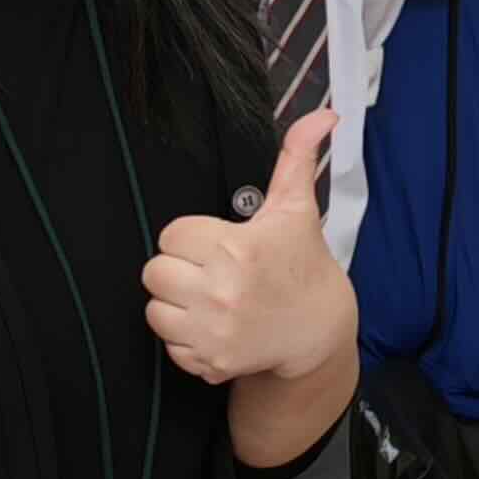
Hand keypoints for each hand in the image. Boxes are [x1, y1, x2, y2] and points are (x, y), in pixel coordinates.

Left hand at [143, 114, 356, 387]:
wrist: (318, 330)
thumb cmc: (303, 264)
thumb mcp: (296, 208)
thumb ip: (297, 157)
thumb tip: (324, 115)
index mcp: (236, 249)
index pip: (172, 234)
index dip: (191, 237)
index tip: (216, 244)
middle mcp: (221, 292)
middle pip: (155, 271)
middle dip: (178, 269)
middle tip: (208, 271)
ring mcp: (214, 332)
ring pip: (155, 309)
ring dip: (175, 304)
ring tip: (208, 298)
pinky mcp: (209, 363)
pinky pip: (169, 344)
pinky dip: (185, 338)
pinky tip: (213, 326)